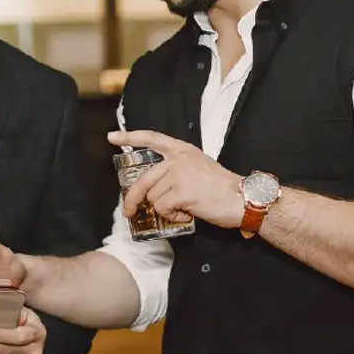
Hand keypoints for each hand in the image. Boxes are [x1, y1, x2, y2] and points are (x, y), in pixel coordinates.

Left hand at [108, 129, 244, 227]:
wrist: (242, 199)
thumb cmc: (222, 187)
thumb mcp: (199, 167)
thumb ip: (176, 169)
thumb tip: (154, 186)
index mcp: (182, 150)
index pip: (152, 138)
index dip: (130, 137)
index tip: (111, 137)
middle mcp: (178, 159)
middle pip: (143, 180)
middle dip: (132, 199)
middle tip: (128, 212)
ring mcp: (179, 175)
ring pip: (154, 197)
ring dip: (165, 210)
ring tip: (183, 210)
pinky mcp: (181, 193)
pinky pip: (163, 208)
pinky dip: (172, 217)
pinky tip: (186, 215)